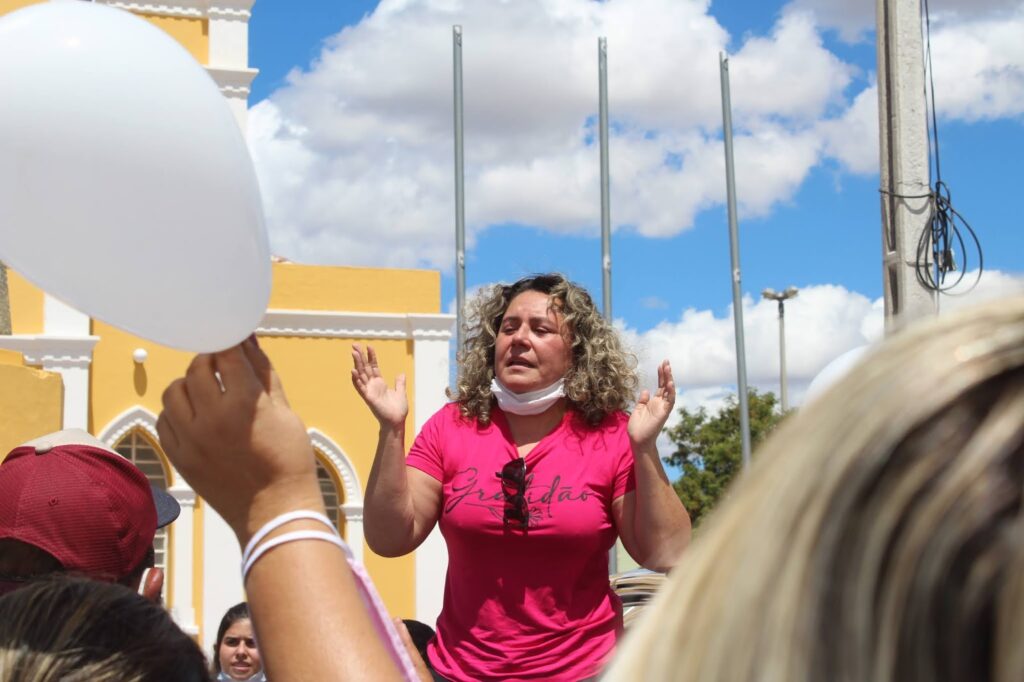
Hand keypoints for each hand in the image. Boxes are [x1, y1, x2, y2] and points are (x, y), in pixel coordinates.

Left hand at [157, 337, 323, 545]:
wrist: (275, 511)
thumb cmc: (288, 461)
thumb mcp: (285, 411)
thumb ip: (263, 373)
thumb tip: (248, 342)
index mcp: (244, 403)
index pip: (226, 354)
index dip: (231, 344)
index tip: (234, 345)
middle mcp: (212, 418)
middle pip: (196, 367)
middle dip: (210, 361)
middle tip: (223, 368)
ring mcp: (191, 439)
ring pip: (173, 391)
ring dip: (189, 384)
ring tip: (206, 393)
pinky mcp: (179, 457)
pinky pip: (163, 421)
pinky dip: (176, 412)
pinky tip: (195, 416)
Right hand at [351, 344, 407, 428]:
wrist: (396, 421)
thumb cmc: (398, 410)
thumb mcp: (400, 393)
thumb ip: (399, 383)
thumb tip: (401, 374)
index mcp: (380, 383)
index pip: (373, 366)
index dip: (371, 356)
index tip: (369, 346)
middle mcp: (373, 386)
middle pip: (365, 368)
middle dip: (360, 356)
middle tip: (355, 345)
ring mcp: (370, 391)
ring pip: (361, 375)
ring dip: (357, 364)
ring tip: (354, 353)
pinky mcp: (369, 398)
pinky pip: (361, 387)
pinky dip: (357, 380)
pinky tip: (353, 371)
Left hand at [628, 360, 676, 448]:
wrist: (638, 440)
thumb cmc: (637, 427)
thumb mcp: (638, 410)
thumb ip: (643, 400)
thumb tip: (646, 390)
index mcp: (654, 402)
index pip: (660, 386)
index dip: (661, 375)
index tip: (661, 364)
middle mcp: (660, 403)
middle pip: (665, 385)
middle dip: (666, 373)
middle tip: (666, 361)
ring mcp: (663, 408)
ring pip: (669, 391)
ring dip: (669, 379)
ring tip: (668, 368)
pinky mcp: (664, 413)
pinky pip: (670, 401)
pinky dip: (671, 392)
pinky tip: (669, 383)